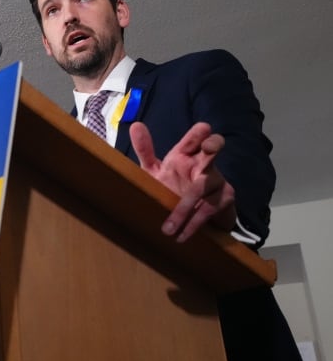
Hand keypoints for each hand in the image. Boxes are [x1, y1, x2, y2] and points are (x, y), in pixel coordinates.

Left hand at [129, 122, 235, 242]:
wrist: (190, 217)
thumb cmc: (172, 186)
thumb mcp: (155, 171)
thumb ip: (145, 151)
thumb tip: (135, 125)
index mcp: (187, 153)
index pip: (195, 138)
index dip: (199, 133)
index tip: (203, 129)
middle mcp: (204, 162)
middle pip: (215, 147)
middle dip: (213, 144)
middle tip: (209, 147)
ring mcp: (217, 179)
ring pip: (202, 187)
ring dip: (184, 209)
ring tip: (168, 228)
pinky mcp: (225, 198)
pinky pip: (208, 209)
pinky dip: (192, 223)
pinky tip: (181, 235)